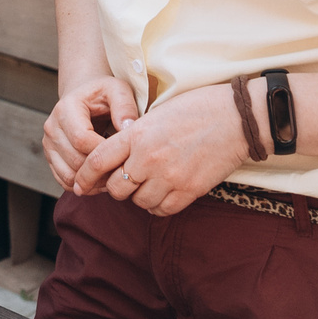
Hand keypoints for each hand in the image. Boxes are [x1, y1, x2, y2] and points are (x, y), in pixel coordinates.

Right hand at [42, 75, 138, 191]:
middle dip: (102, 170)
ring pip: (69, 175)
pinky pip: (64, 181)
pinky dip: (84, 186)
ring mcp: (49, 144)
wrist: (84, 97)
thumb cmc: (103, 94)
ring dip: (94, 182)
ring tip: (114, 176)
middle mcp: (52, 127)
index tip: (125, 154)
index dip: (104, 152)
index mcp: (65, 109)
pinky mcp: (51, 158)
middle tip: (123, 170)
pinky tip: (101, 179)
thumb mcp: (118, 90)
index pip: (81, 140)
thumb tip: (128, 127)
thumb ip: (125, 105)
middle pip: (75, 160)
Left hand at [73, 82, 248, 217]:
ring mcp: (169, 177)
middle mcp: (148, 158)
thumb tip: (115, 157)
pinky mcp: (188, 191)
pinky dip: (158, 205)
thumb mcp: (156, 114)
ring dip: (139, 196)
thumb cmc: (197, 109)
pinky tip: (163, 193)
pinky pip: (162, 209)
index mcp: (136, 134)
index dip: (84, 176)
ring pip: (138, 201)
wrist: (236, 118)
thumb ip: (134, 135)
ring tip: (149, 183)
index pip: (97, 161)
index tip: (80, 184)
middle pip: (115, 188)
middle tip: (123, 181)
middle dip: (115, 187)